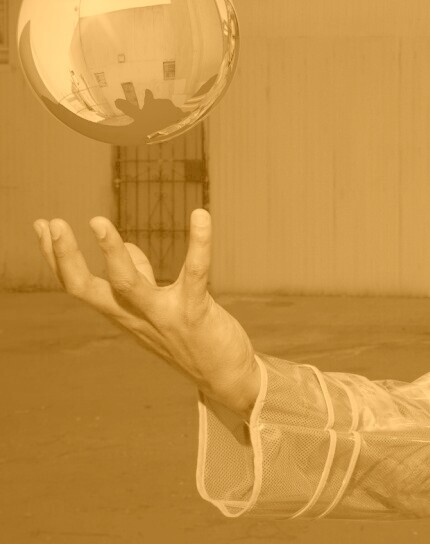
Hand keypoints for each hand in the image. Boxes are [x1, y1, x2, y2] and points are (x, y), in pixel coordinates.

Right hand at [33, 209, 259, 417]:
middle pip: (86, 289)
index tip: (40, 225)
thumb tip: (126, 245)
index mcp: (122, 313)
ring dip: (111, 252)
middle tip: (52, 224)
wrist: (225, 378)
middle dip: (65, 257)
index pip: (78, 286)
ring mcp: (163, 316)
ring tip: (97, 222)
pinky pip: (195, 273)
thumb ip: (139, 276)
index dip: (56, 257)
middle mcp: (135, 317)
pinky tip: (201, 215)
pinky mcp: (195, 313)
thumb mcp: (155, 308)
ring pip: (126, 284)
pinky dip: (199, 242)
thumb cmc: (190, 337)